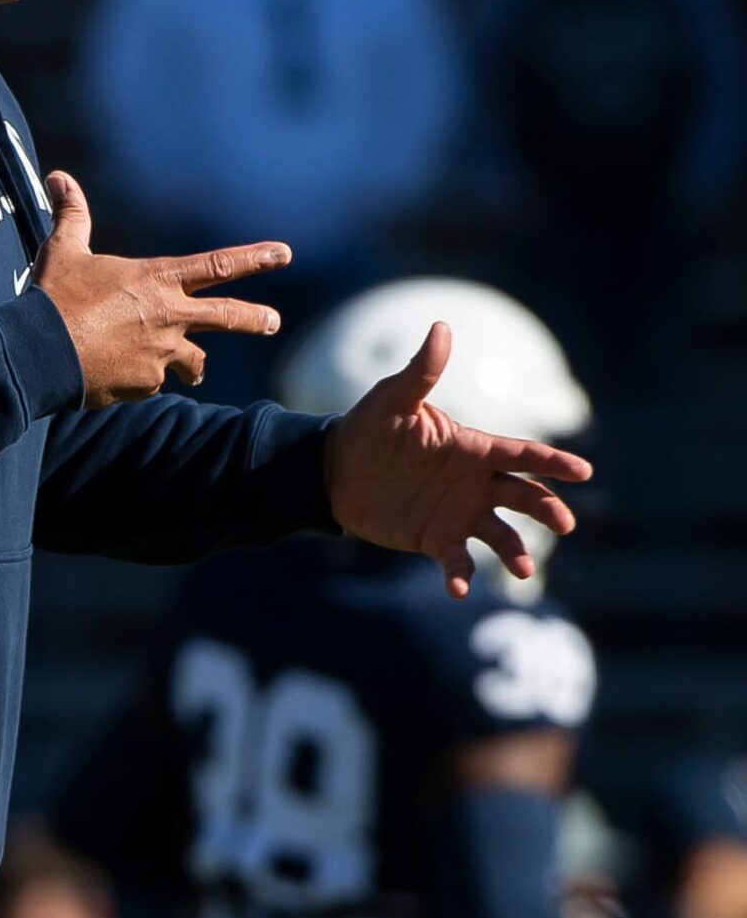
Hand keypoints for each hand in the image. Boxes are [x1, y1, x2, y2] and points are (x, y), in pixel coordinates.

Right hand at [31, 171, 288, 408]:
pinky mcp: (146, 384)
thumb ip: (72, 215)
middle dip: (254, 318)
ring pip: (191, 363)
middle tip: (273, 322)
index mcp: (157, 279)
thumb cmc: (54, 297)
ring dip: (191, 367)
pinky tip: (117, 376)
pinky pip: (151, 383)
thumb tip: (59, 177)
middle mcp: (169, 316)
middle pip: (228, 317)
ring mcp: (161, 353)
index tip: (283, 254)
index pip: (217, 265)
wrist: (40, 351)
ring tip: (192, 374)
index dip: (254, 258)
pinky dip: (140, 380)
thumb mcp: (64, 251)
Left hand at [325, 321, 592, 597]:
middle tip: (564, 522)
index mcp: (474, 448)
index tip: (584, 471)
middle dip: (548, 509)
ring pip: (502, 535)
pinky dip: (460, 576)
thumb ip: (422, 371)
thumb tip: (441, 327)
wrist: (333, 468)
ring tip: (524, 569)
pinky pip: (456, 561)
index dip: (553, 462)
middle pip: (524, 497)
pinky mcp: (435, 539)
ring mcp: (459, 514)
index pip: (522, 454)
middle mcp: (476, 483)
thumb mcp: (393, 398)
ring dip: (516, 552)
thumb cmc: (369, 428)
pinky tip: (458, 590)